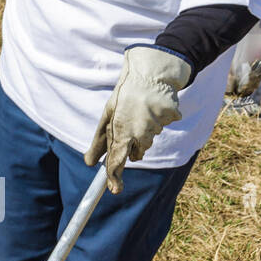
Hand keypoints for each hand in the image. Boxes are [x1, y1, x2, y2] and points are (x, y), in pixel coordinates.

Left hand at [85, 46, 191, 192]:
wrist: (151, 71)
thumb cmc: (125, 94)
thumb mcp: (108, 115)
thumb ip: (100, 141)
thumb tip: (89, 162)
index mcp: (121, 129)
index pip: (117, 160)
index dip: (114, 177)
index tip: (115, 189)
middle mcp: (140, 131)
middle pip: (137, 154)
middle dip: (133, 146)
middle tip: (130, 125)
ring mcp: (158, 124)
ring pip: (150, 141)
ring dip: (145, 132)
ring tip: (141, 112)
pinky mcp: (171, 116)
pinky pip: (163, 127)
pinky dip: (159, 120)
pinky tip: (153, 107)